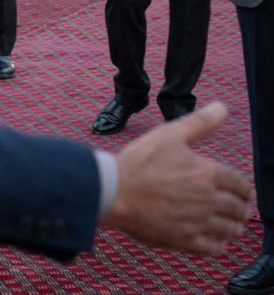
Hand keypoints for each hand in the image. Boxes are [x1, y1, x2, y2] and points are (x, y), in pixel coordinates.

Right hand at [103, 102, 252, 253]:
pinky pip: (214, 248)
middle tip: (238, 209)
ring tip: (230, 224)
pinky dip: (220, 244)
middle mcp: (208, 200)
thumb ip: (199, 123)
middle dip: (240, 208)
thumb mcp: (168, 135)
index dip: (244, 189)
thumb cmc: (138, 161)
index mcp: (207, 174)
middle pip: (238, 209)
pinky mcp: (185, 240)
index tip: (243, 192)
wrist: (113, 191)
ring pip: (230, 229)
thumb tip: (222, 108)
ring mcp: (197, 222)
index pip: (240, 185)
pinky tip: (216, 240)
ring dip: (233, 226)